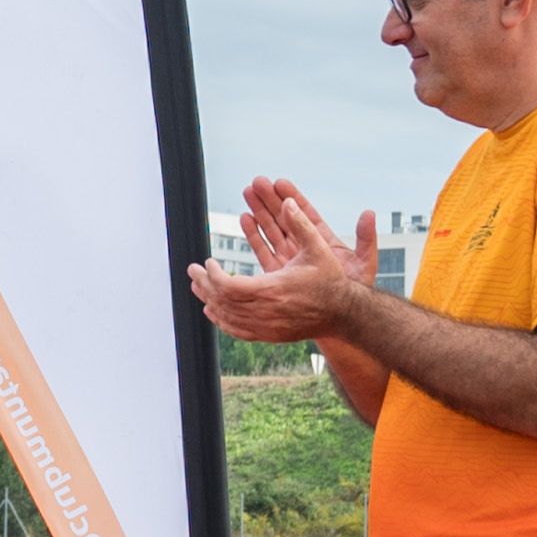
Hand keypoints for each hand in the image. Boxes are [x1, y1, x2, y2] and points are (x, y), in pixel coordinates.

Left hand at [189, 175, 372, 343]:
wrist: (343, 313)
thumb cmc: (330, 279)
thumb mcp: (319, 248)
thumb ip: (302, 224)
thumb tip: (288, 201)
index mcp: (275, 289)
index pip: (230, 286)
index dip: (214, 275)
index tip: (208, 261)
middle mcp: (268, 311)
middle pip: (224, 302)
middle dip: (205, 284)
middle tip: (193, 270)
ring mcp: (268, 326)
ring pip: (228, 317)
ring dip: (209, 301)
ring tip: (197, 286)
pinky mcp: (270, 335)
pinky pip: (238, 331)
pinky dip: (222, 321)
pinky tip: (212, 311)